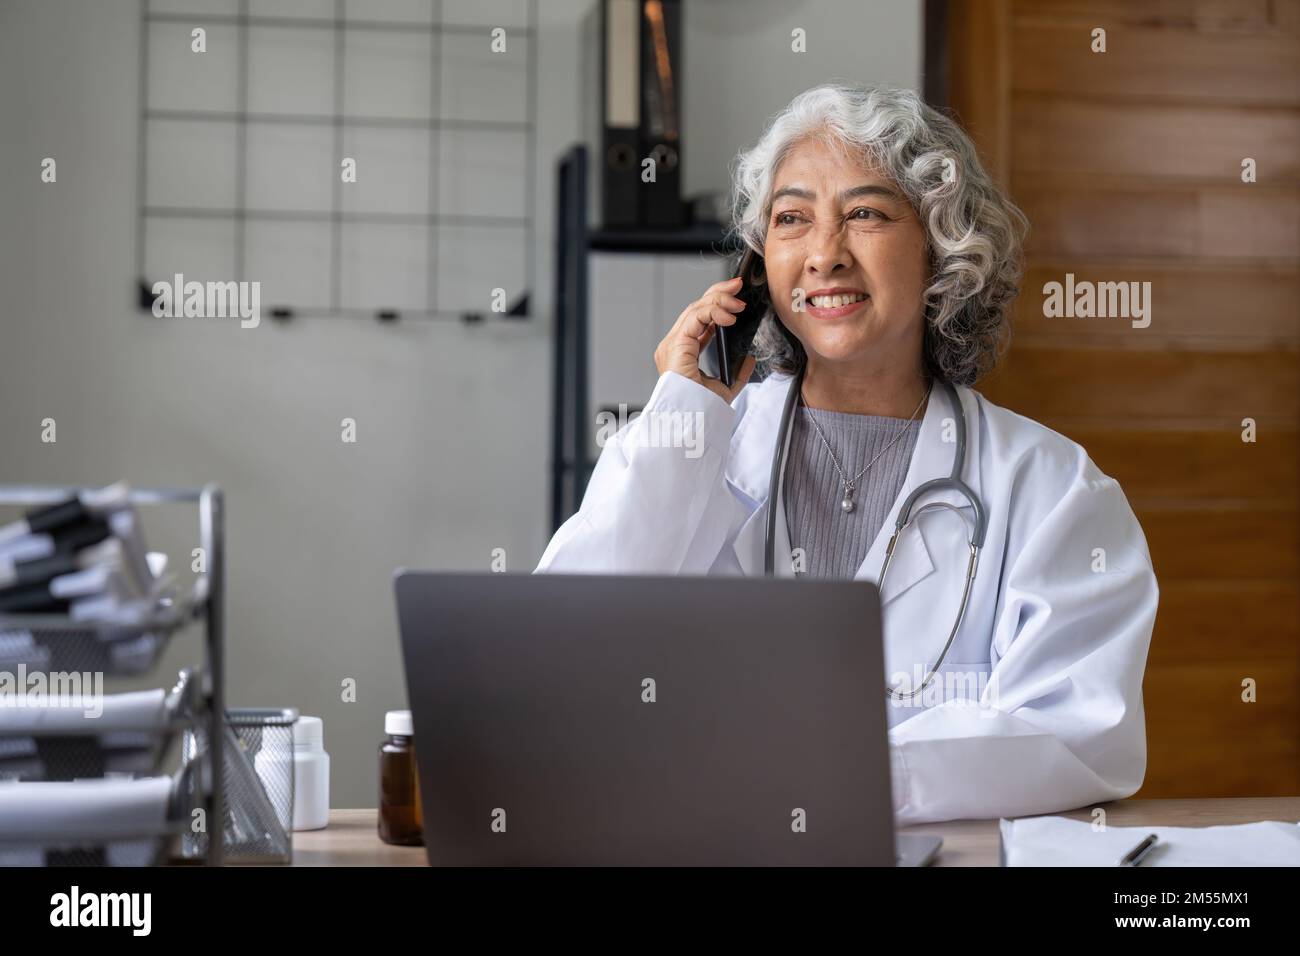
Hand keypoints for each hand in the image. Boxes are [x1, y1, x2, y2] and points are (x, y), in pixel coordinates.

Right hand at [654, 276, 756, 403]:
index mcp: (683, 352)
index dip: (717, 304)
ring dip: (719, 299)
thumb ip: (737, 373)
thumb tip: (749, 358)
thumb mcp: (726, 387)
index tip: (737, 298)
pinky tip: (729, 317)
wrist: (693, 423)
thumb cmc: (702, 411)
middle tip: (738, 286)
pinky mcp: (676, 345)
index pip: (698, 319)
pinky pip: (694, 318)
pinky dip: (713, 312)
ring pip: (694, 308)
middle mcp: (674, 345)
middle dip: (718, 293)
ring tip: (739, 302)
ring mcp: (672, 344)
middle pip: (696, 308)